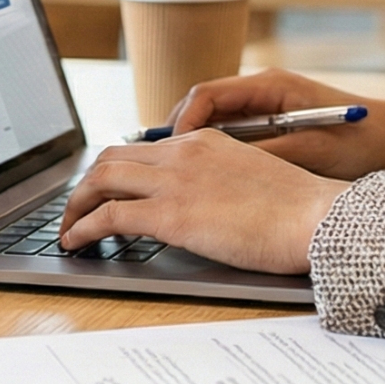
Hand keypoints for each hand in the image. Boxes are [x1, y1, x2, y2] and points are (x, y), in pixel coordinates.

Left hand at [59, 132, 347, 274]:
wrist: (316, 218)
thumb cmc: (299, 210)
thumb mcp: (254, 179)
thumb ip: (220, 182)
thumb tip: (203, 206)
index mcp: (205, 141)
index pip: (144, 149)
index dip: (116, 171)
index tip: (106, 192)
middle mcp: (183, 153)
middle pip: (112, 158)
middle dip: (86, 185)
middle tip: (77, 209)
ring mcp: (174, 181)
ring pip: (100, 180)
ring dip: (75, 205)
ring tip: (68, 229)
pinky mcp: (170, 215)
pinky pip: (107, 215)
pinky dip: (83, 228)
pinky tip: (77, 243)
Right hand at [170, 69, 384, 180]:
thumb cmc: (363, 143)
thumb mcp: (308, 152)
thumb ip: (260, 154)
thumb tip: (213, 163)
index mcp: (269, 87)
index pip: (205, 95)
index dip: (180, 123)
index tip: (168, 152)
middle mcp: (263, 92)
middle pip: (201, 108)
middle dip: (175, 138)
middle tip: (155, 169)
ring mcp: (268, 110)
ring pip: (212, 126)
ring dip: (192, 150)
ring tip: (171, 179)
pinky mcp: (275, 129)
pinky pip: (231, 139)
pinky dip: (214, 158)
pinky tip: (206, 184)